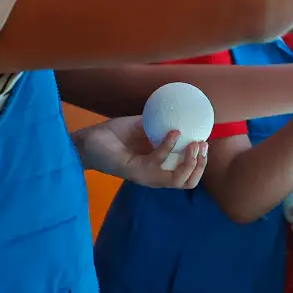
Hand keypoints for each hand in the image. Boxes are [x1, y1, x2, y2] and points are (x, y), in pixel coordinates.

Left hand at [75, 115, 207, 189]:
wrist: (88, 141)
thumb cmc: (113, 136)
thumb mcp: (142, 128)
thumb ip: (159, 124)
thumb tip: (178, 110)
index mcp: (158, 168)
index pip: (187, 176)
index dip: (201, 164)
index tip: (204, 142)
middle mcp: (153, 176)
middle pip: (187, 182)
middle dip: (200, 165)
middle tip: (202, 145)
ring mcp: (144, 175)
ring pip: (177, 179)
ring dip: (190, 161)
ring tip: (194, 143)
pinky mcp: (134, 170)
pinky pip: (157, 160)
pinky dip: (168, 146)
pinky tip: (174, 132)